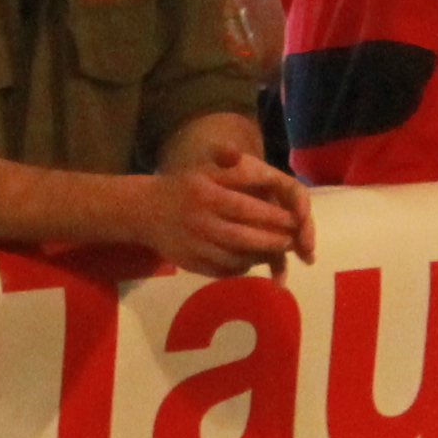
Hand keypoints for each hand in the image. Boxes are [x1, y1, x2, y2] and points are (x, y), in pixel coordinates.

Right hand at [129, 154, 308, 275]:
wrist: (143, 212)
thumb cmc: (182, 187)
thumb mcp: (204, 170)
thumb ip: (233, 168)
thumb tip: (261, 168)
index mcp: (206, 196)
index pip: (248, 209)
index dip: (274, 216)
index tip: (294, 219)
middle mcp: (200, 223)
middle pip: (245, 238)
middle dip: (273, 242)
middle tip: (291, 241)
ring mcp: (194, 246)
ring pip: (237, 258)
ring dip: (261, 257)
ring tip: (277, 251)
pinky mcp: (191, 263)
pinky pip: (224, 269)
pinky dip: (242, 267)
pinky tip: (252, 259)